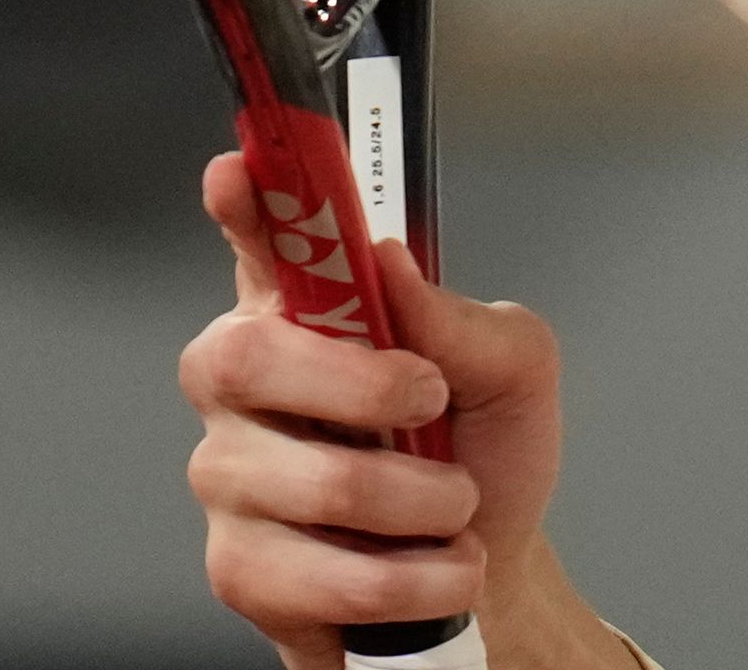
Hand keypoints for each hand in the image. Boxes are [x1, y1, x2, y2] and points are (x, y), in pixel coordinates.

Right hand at [183, 152, 610, 665]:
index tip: (239, 170)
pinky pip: (324, 575)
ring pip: (314, 481)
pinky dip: (413, 577)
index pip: (258, 242)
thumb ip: (460, 317)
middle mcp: (248, 387)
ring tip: (452, 505)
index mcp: (307, 313)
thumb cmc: (486, 457)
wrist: (490, 577)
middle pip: (247, 356)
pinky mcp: (242, 569)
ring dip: (423, 501)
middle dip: (361, 385)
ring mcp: (233, 477)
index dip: (244, 206)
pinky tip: (434, 568)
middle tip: (431, 401)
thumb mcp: (514, 371)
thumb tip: (389, 266)